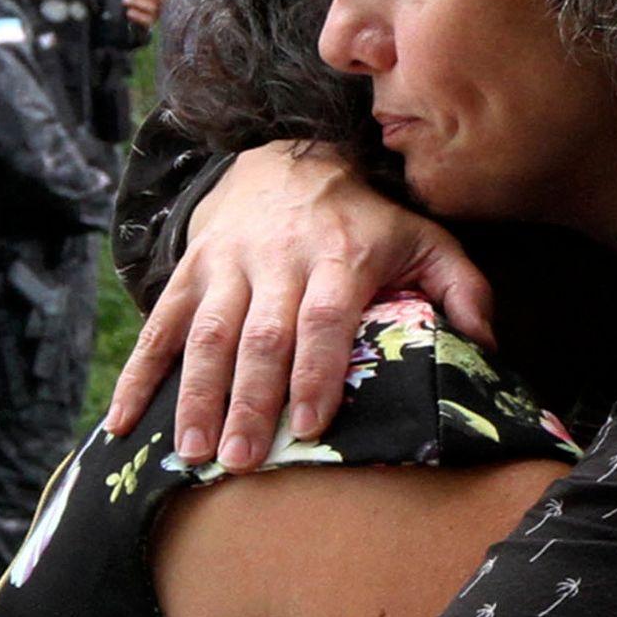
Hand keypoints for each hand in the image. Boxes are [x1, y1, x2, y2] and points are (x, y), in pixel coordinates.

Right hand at [105, 140, 495, 471]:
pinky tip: (124, 423)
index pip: (323, 317)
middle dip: (250, 400)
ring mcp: (228, 264)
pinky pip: (159, 324)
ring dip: (196, 395)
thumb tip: (491, 346)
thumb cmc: (363, 218)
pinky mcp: (190, 269)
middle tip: (243, 460)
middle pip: (260, 335)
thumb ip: (462, 288)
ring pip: (207, 333)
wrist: (285, 156)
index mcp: (339, 255)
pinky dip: (139, 375)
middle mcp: (279, 259)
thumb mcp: (422, 237)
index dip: (316, 370)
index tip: (310, 424)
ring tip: (193, 453)